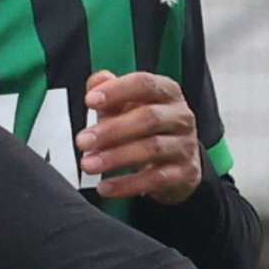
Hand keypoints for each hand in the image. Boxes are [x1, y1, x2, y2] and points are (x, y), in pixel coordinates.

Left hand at [78, 70, 200, 203]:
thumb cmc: (148, 128)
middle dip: (112, 130)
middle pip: (149, 118)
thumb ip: (111, 92)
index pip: (145, 84)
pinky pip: (156, 179)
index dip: (117, 90)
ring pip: (152, 148)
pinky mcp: (185, 173)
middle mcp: (181, 116)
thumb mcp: (129, 106)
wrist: (178, 163)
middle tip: (83, 141)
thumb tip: (96, 81)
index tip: (90, 101)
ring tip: (89, 164)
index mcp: (167, 92)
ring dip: (116, 157)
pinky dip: (128, 184)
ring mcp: (185, 145)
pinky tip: (105, 186)